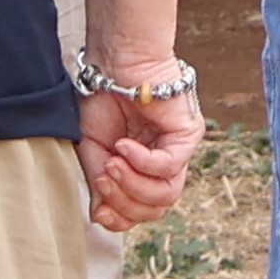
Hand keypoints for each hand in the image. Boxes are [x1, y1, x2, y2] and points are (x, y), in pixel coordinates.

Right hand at [80, 81, 203, 234]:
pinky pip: (169, 166)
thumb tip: (100, 217)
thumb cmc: (102, 97)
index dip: (119, 218)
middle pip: (154, 209)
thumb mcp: (91, 148)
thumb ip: (99, 182)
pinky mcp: (188, 134)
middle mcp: (164, 164)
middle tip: (102, 176)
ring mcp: (178, 150)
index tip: (98, 209)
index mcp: (142, 170)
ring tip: (112, 163)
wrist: (115, 60)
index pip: (139, 211)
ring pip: (166, 195)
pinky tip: (123, 146)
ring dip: (132, 185)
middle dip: (123, 202)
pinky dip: (141, 161)